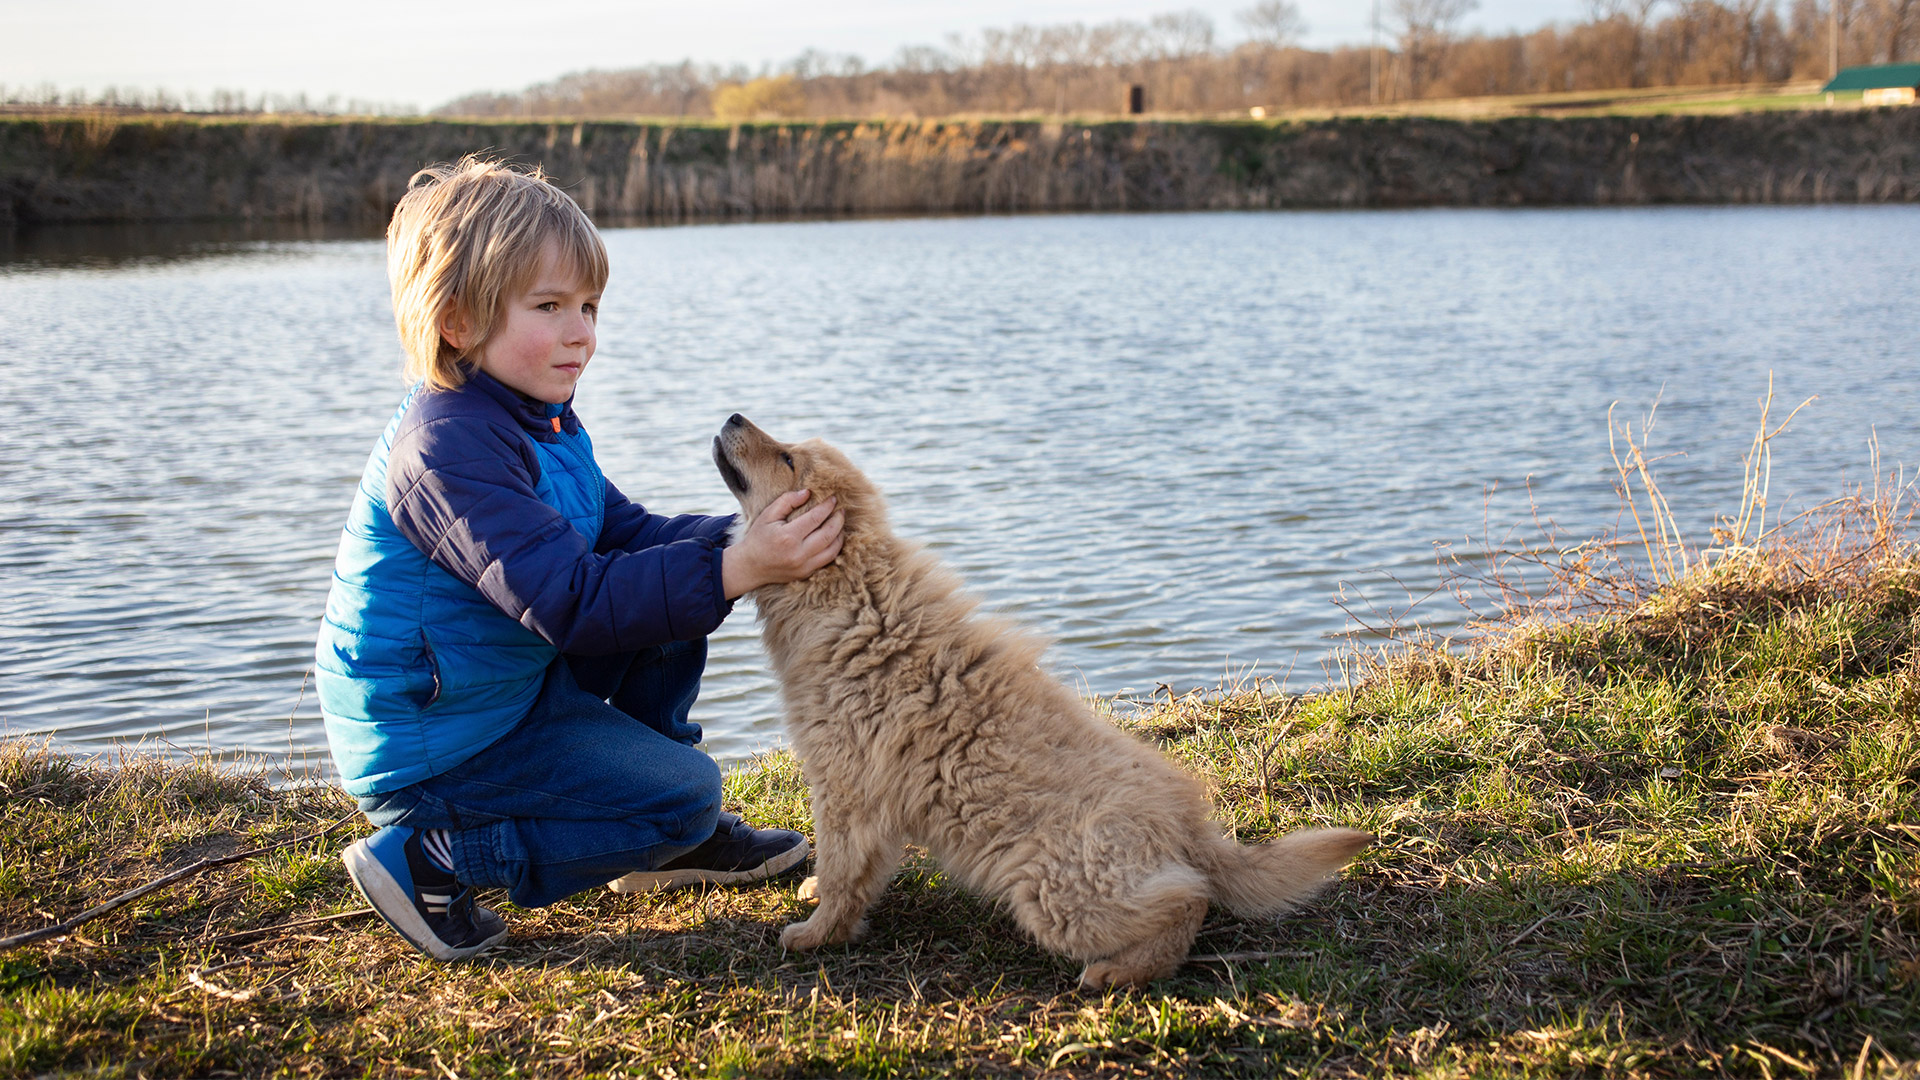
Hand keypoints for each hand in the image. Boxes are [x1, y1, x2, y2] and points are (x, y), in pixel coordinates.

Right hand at [721, 489, 844, 598]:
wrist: (750, 566)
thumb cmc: (758, 538)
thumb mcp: (767, 515)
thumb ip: (787, 501)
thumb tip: (807, 492)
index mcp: (788, 537)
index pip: (815, 518)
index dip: (827, 506)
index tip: (833, 498)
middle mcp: (798, 553)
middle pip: (828, 534)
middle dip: (838, 520)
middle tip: (841, 510)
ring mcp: (804, 566)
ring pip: (833, 549)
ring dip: (840, 534)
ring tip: (839, 523)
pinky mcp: (806, 573)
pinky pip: (828, 560)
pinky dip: (834, 547)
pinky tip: (834, 538)